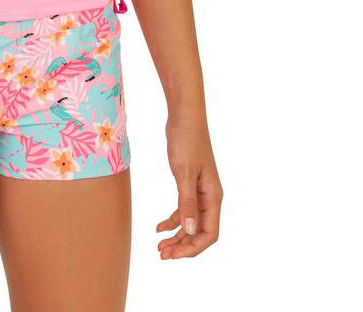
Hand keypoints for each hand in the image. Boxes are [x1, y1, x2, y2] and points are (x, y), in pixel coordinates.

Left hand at [157, 118, 222, 258]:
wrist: (184, 118)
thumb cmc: (186, 141)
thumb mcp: (184, 173)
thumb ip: (187, 202)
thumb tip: (190, 230)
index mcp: (213, 197)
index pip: (209, 234)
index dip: (193, 248)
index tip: (173, 255)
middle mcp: (210, 197)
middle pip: (200, 232)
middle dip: (182, 246)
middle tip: (161, 254)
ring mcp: (200, 191)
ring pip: (191, 222)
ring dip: (177, 236)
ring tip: (159, 246)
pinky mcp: (189, 183)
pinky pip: (184, 209)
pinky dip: (173, 220)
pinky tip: (159, 226)